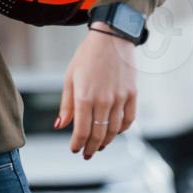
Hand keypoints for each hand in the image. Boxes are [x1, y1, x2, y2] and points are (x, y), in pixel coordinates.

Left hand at [54, 23, 137, 159]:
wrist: (111, 38)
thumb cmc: (86, 57)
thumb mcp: (70, 78)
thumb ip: (66, 105)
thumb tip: (59, 126)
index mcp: (84, 96)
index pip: (82, 130)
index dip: (77, 144)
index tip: (74, 150)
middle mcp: (103, 100)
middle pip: (99, 134)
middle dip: (91, 148)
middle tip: (86, 154)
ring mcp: (120, 98)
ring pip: (114, 130)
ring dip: (106, 141)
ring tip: (99, 146)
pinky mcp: (132, 95)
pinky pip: (129, 120)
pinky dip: (121, 130)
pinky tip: (114, 132)